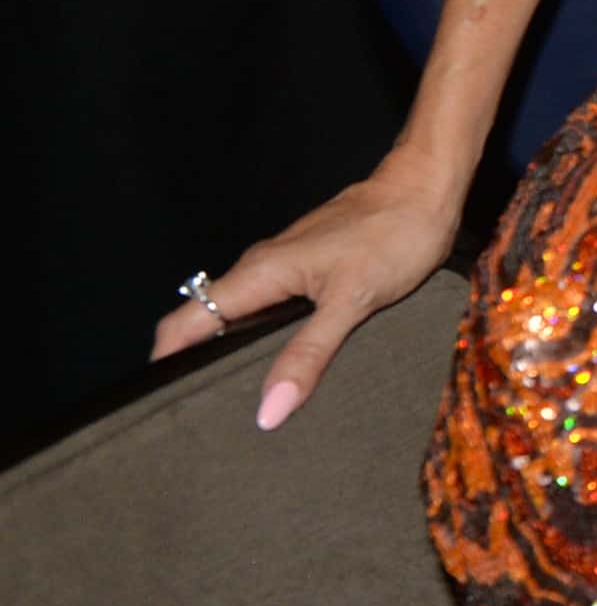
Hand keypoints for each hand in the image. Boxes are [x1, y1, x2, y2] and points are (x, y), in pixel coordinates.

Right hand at [148, 156, 463, 427]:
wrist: (427, 188)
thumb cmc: (394, 234)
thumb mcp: (352, 302)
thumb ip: (307, 355)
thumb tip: (267, 410)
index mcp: (258, 274)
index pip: (184, 322)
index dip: (164, 364)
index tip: (159, 405)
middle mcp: (261, 269)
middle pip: (206, 323)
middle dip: (196, 367)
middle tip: (204, 417)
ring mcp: (285, 267)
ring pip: (240, 317)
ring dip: (233, 354)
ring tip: (241, 402)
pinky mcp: (309, 268)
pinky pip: (272, 308)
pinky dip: (266, 338)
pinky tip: (285, 365)